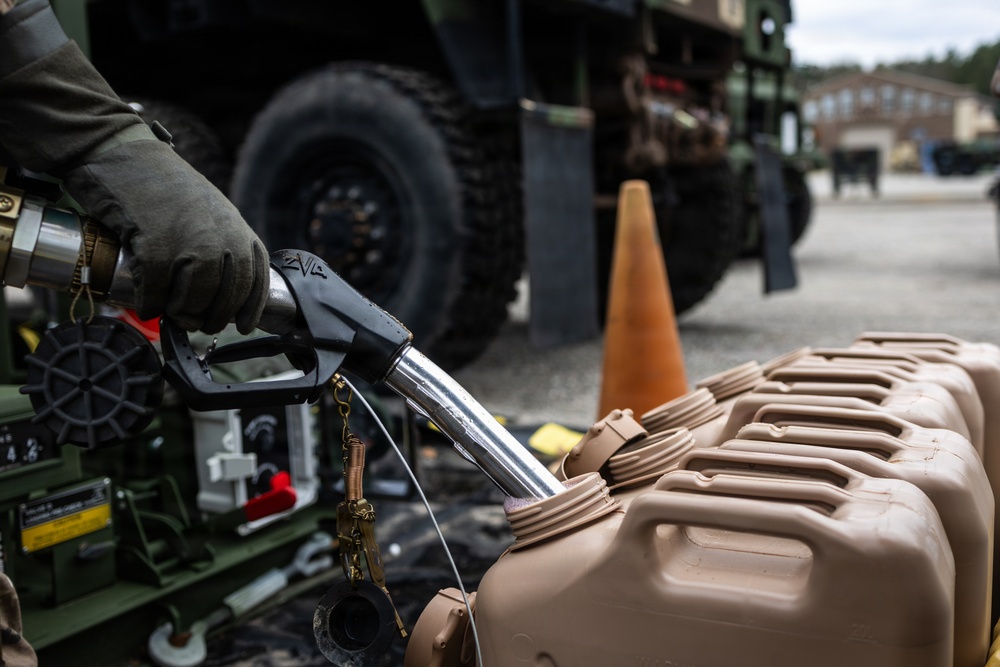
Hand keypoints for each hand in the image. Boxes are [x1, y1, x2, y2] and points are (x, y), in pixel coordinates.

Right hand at [62, 136, 269, 333]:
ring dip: (181, 313)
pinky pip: (157, 292)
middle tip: (196, 323)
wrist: (125, 154)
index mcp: (239, 229)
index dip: (250, 307)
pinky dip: (150, 305)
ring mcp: (191, 245)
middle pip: (224, 297)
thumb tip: (220, 289)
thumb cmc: (165, 185)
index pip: (256, 279)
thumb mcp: (211, 210)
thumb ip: (223, 242)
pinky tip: (147, 305)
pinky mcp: (156, 249)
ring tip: (171, 313)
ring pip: (193, 300)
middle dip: (212, 317)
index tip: (243, 326)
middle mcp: (222, 239)